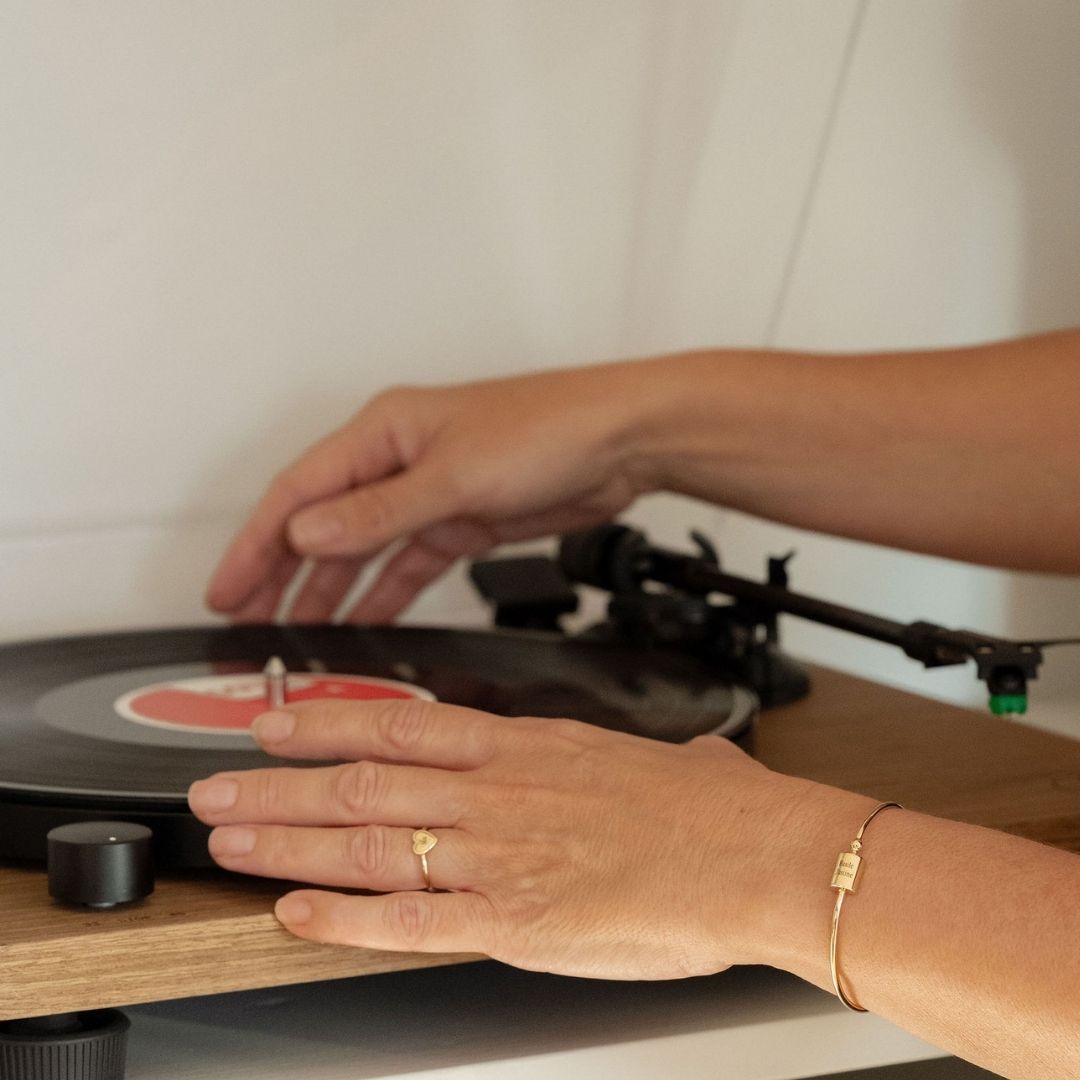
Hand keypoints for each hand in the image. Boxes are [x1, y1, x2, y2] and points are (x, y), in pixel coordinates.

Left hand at [187, 698, 812, 979]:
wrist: (754, 854)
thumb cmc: (713, 810)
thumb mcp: (656, 756)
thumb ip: (629, 757)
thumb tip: (669, 755)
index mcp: (527, 748)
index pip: (402, 725)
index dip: (326, 723)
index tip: (276, 721)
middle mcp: (498, 792)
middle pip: (361, 783)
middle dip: (279, 785)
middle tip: (217, 786)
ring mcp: (498, 855)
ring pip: (366, 843)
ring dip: (288, 841)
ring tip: (230, 840)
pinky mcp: (513, 922)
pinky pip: (409, 921)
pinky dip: (344, 919)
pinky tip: (296, 915)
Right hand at [205, 363, 664, 623]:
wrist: (621, 442)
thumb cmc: (548, 428)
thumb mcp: (453, 475)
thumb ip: (378, 512)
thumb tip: (308, 536)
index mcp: (385, 432)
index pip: (300, 492)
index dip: (257, 542)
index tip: (227, 587)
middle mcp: (401, 459)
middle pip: (323, 521)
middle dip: (281, 569)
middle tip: (244, 614)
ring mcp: (432, 492)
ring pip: (364, 548)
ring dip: (330, 588)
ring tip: (295, 628)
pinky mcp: (464, 520)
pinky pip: (409, 563)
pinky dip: (385, 592)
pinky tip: (364, 619)